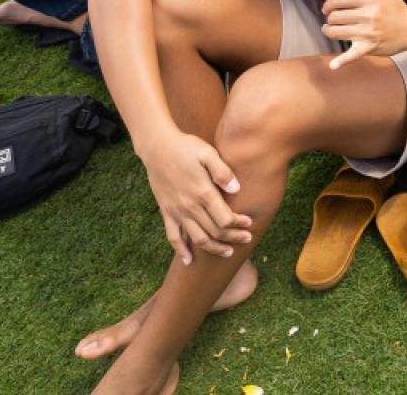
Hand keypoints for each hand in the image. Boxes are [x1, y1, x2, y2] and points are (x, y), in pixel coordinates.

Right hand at [138, 131, 251, 264]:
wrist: (156, 147)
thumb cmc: (185, 147)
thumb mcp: (207, 153)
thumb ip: (223, 171)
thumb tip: (237, 188)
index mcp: (202, 192)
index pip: (225, 218)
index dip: (239, 224)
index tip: (249, 223)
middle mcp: (189, 206)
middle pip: (214, 232)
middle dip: (232, 238)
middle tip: (246, 239)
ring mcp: (176, 211)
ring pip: (197, 239)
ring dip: (213, 248)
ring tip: (227, 252)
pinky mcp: (166, 211)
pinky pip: (173, 237)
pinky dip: (181, 251)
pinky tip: (189, 261)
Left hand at [320, 0, 406, 66]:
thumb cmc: (397, 7)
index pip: (338, 0)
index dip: (328, 4)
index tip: (327, 8)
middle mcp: (368, 16)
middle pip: (335, 17)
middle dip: (329, 18)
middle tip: (331, 20)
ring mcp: (368, 33)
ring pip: (336, 33)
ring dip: (329, 31)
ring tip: (329, 30)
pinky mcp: (370, 48)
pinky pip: (352, 56)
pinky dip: (341, 62)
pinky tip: (333, 66)